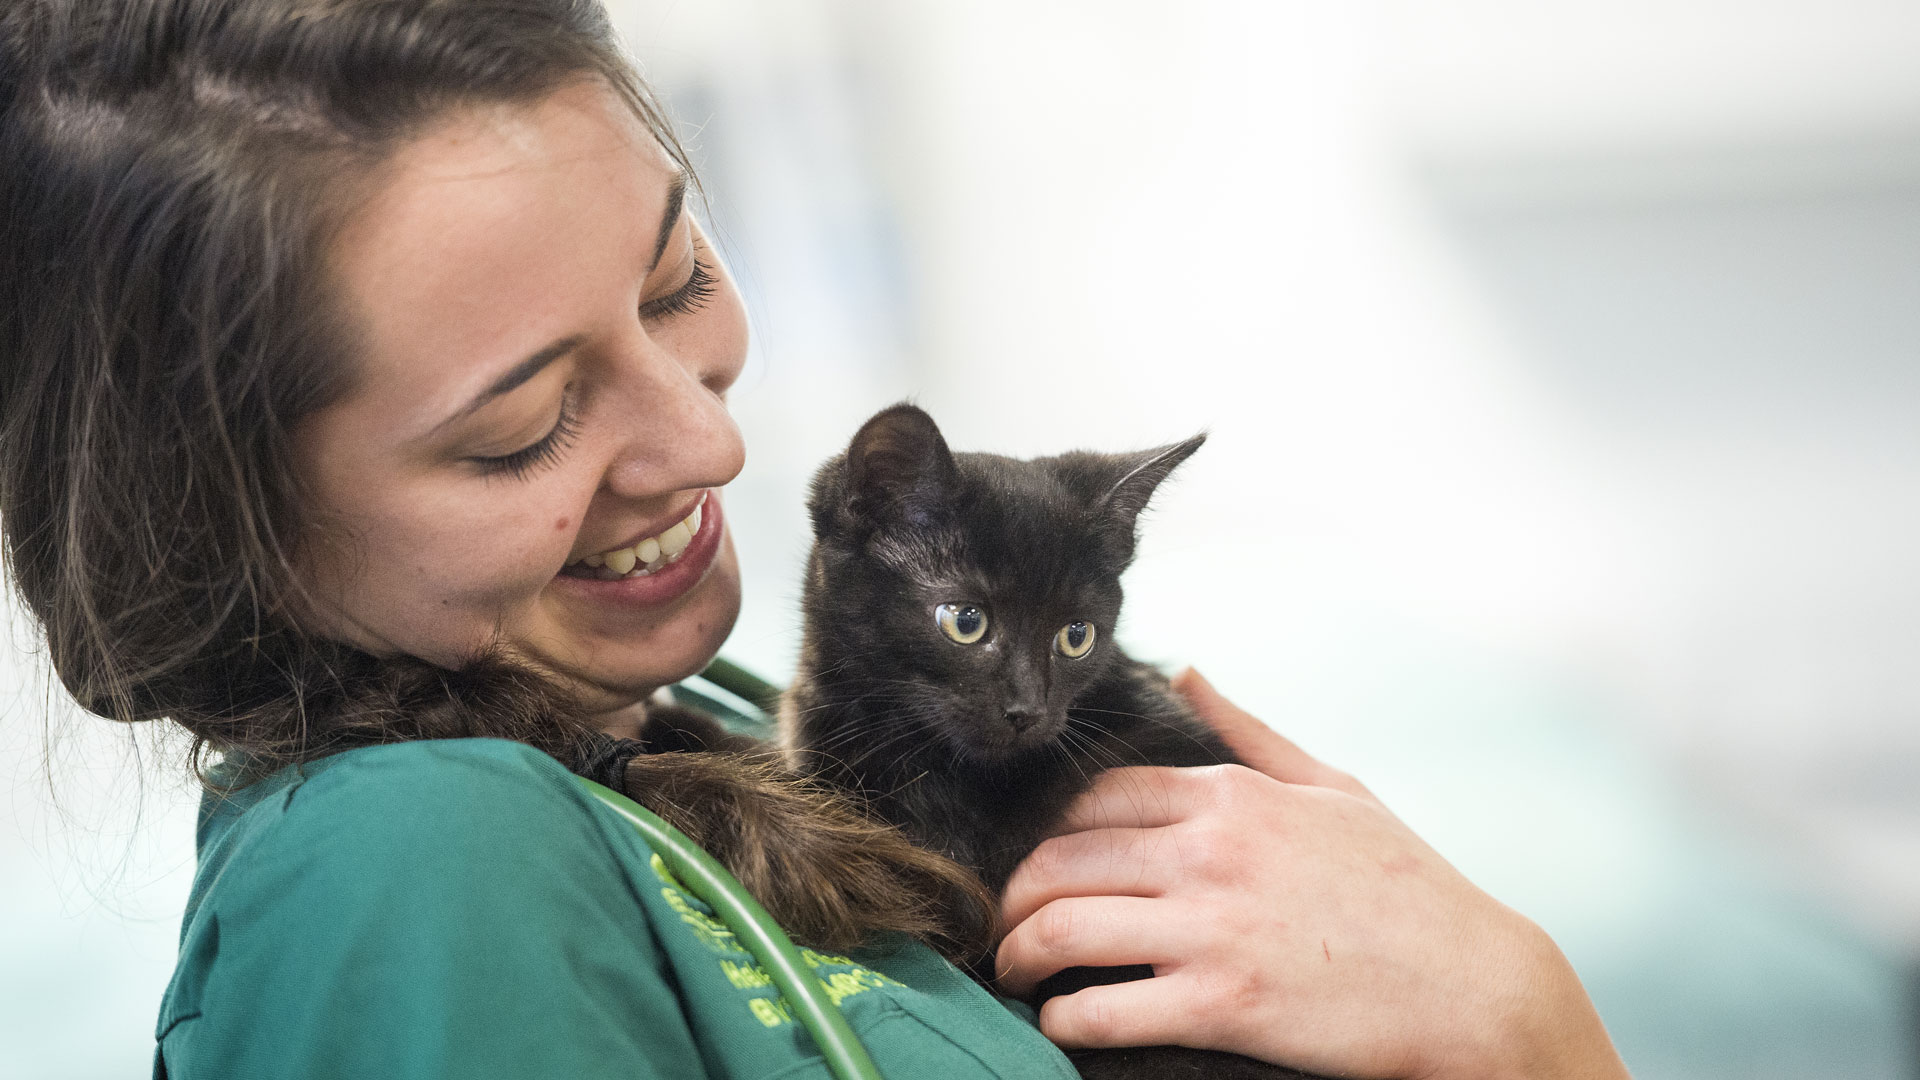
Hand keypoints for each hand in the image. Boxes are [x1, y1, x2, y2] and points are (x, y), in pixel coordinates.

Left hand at [993, 669, 1629, 1079]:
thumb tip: (1184, 672)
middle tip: (1001, 925)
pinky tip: (1059, 1020)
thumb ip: (1249, 731)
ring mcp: (1214, 927)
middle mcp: (1211, 851)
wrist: (1475, 987)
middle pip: (1061, 859)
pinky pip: (1105, 1006)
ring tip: (1013, 973)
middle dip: (1012, 896)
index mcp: (1231, 796)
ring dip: (1019, 954)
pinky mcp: (1223, 1001)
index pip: (1095, 798)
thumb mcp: (1335, 787)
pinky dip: (1064, 1016)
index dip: (1045, 831)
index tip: (1031, 860)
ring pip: (1065, 927)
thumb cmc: (1409, 888)